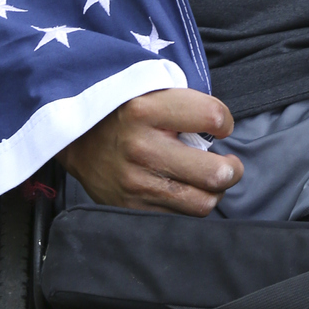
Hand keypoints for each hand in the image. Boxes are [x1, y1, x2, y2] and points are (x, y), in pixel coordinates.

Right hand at [64, 88, 241, 215]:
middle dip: (231, 169)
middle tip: (228, 164)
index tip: (221, 126)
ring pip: (202, 202)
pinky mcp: (132, 207)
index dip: (226, 122)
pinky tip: (184, 190)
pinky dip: (189, 205)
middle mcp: (142, 148)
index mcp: (146, 110)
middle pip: (215, 172)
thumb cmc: (124, 112)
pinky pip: (180, 216)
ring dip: (214, 192)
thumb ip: (185, 104)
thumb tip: (222, 128)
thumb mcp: (148, 92)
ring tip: (209, 180)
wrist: (76, 140)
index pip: (213, 117)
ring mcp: (136, 182)